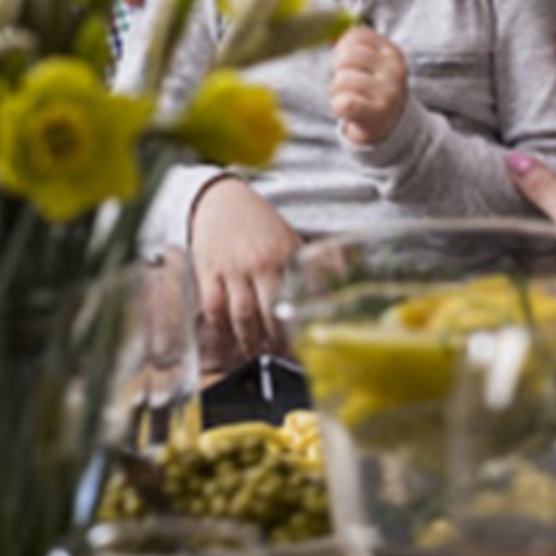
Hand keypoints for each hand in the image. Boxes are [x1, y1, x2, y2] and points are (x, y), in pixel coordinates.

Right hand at [187, 178, 301, 370]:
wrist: (221, 199)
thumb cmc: (259, 223)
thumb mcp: (292, 238)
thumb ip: (316, 261)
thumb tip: (347, 279)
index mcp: (287, 254)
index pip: (299, 298)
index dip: (302, 325)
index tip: (305, 345)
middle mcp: (261, 262)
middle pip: (270, 312)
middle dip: (275, 341)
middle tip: (279, 356)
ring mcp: (233, 268)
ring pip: (242, 314)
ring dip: (249, 339)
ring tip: (254, 353)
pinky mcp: (208, 271)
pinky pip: (214, 307)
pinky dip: (221, 327)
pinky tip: (227, 336)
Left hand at [329, 25, 407, 145]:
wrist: (387, 124)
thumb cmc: (371, 88)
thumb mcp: (370, 62)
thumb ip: (350, 43)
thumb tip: (327, 31)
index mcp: (392, 51)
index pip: (355, 35)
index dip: (342, 48)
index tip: (349, 63)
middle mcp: (394, 69)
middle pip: (346, 56)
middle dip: (338, 70)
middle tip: (348, 84)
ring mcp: (388, 92)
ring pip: (341, 80)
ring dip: (337, 91)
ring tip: (350, 97)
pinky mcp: (376, 114)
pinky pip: (343, 102)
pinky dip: (338, 106)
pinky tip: (348, 109)